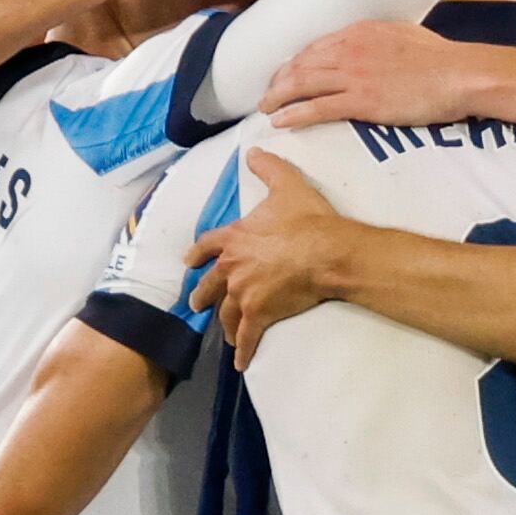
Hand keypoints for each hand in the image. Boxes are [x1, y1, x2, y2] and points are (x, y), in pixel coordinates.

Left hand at [186, 149, 345, 367]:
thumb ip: (268, 167)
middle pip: (209, 285)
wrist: (326, 252)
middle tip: (197, 303)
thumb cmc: (308, 220)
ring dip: (223, 324)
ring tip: (223, 333)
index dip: (197, 254)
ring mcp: (244, 293)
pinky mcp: (259, 314)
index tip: (189, 263)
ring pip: (225, 313)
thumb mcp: (286, 185)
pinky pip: (246, 337)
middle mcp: (232, 267)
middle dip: (202, 295)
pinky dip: (242, 351)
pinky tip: (241, 363)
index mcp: (235, 238)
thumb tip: (254, 151)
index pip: (207, 246)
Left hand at [260, 21, 485, 132]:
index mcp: (359, 32)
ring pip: (301, 84)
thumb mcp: (402, 35)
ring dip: (278, 97)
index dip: (295, 63)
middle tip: (267, 95)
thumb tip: (371, 46)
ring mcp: (353, 75)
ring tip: (265, 109)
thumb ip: (378, 40)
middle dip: (279, 80)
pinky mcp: (361, 101)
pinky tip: (280, 121)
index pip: (315, 47)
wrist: (458, 74)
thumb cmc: (439, 58)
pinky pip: (316, 107)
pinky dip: (294, 114)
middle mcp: (349, 49)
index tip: (286, 75)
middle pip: (300, 64)